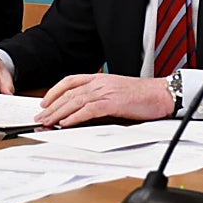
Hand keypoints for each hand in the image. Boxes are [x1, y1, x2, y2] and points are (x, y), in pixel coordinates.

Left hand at [37, 74, 171, 127]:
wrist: (161, 94)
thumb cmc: (143, 96)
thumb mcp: (117, 92)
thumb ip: (100, 99)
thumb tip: (84, 112)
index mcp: (101, 78)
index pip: (70, 81)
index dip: (54, 91)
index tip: (44, 102)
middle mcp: (100, 82)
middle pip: (68, 93)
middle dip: (51, 106)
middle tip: (40, 117)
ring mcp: (106, 91)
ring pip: (75, 101)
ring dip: (58, 113)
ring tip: (47, 122)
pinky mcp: (113, 103)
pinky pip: (88, 110)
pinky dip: (74, 117)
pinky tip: (66, 123)